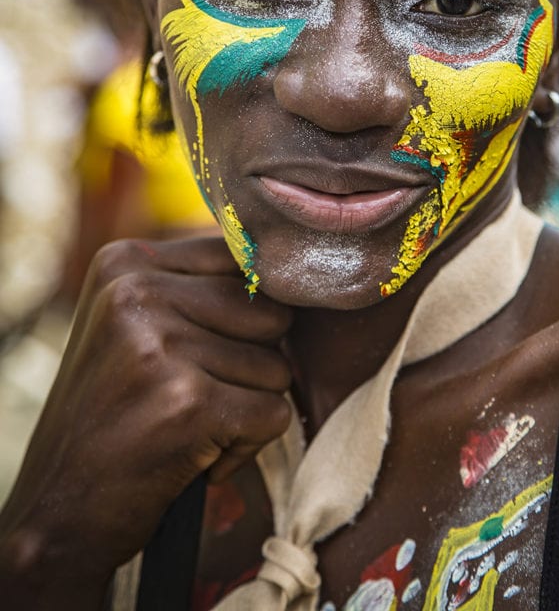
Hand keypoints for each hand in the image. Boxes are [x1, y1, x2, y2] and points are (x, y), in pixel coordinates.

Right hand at [0, 236, 291, 602]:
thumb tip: (287, 274)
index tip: (198, 355)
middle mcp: (137, 291)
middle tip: (192, 399)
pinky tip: (194, 457)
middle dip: (250, 366)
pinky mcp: (187, 402)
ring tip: (187, 426)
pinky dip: (246, 448)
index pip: (243, 262)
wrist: (56, 512)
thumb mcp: (134, 324)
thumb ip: (199, 287)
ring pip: (277, 367)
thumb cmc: (113, 415)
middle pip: (270, 314)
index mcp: (126, 261)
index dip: (243, 319)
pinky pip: (274, 414)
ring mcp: (161, 345)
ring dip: (246, 410)